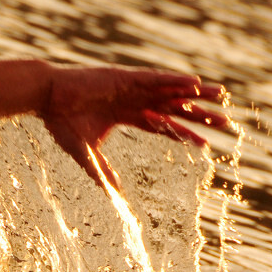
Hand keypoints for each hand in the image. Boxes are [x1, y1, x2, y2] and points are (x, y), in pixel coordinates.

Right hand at [40, 65, 227, 189]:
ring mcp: (130, 86)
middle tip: (226, 121)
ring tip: (221, 95)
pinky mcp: (123, 76)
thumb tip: (114, 194)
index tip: (206, 144)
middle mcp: (133, 99)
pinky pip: (154, 78)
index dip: (184, 134)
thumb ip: (100, 170)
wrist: (45, 97)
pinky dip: (174, 80)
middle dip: (199, 114)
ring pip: (171, 91)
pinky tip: (194, 83)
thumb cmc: (60, 121)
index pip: (163, 126)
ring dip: (196, 93)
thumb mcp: (84, 151)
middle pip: (174, 107)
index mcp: (126, 115)